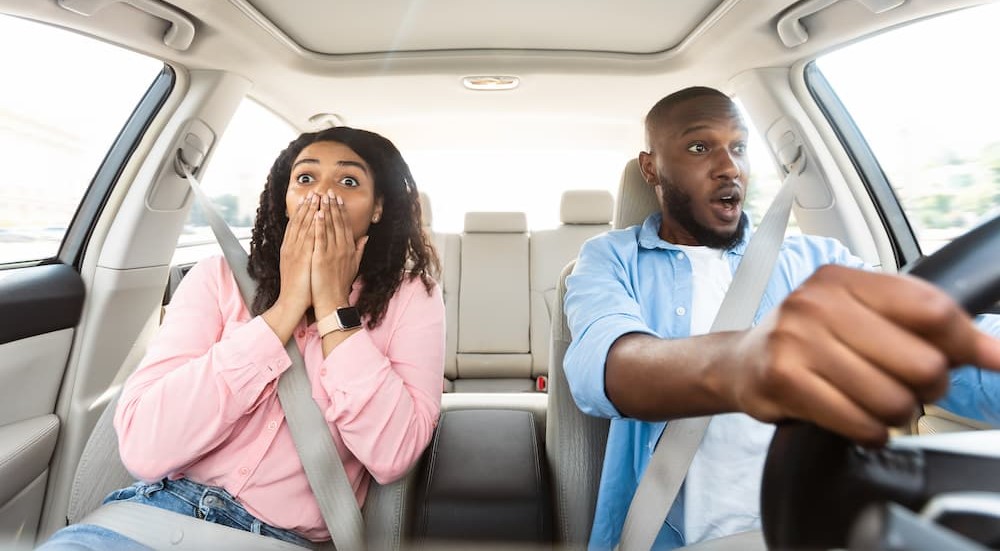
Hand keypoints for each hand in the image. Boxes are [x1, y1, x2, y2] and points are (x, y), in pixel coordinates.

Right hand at [274, 191, 315, 315]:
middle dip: (307, 206)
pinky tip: (318, 214)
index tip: (310, 200)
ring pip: (303, 226)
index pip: (296, 226)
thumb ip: (306, 255)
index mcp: (290, 249)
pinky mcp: (301, 257)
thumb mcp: (300, 268)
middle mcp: (290, 247)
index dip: (303, 212)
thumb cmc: (299, 288)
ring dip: (311, 210)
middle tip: (315, 192)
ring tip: (317, 197)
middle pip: (299, 222)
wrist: (291, 303)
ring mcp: (295, 251)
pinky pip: (308, 237)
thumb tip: (312, 247)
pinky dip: (313, 225)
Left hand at [311, 190, 367, 316]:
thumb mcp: (354, 265)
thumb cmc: (341, 284)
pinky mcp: (321, 258)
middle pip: (338, 222)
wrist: (333, 301)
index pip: (345, 225)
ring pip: (329, 227)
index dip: (341, 210)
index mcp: (349, 249)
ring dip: (325, 210)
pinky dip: (319, 225)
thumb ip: (359, 249)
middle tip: (329, 191)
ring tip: (321, 197)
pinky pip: (320, 238)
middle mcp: (342, 248)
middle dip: (333, 205)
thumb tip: (366, 236)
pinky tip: (316, 214)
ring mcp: (332, 252)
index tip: (338, 198)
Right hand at [730, 265, 999, 446]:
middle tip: (910, 388)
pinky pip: (859, 423)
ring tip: (877, 405)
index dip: (968, 342)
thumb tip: (994, 352)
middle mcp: (817, 303)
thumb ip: (922, 325)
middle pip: (920, 361)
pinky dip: (871, 432)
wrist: (740, 362)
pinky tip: (859, 421)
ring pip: (893, 400)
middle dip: (928, 387)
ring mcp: (796, 341)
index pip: (930, 309)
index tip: (991, 361)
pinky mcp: (783, 380)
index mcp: (843, 280)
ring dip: (897, 415)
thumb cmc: (808, 340)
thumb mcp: (859, 315)